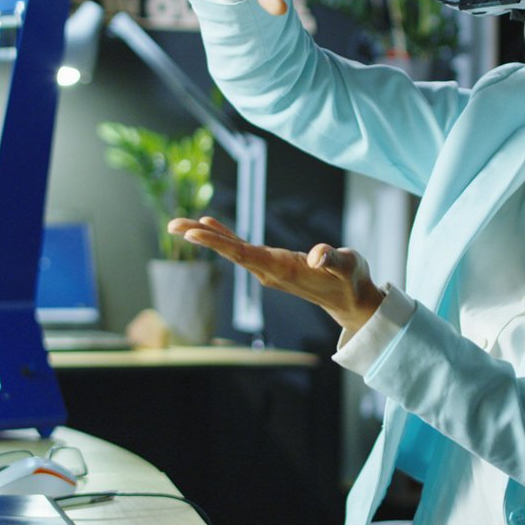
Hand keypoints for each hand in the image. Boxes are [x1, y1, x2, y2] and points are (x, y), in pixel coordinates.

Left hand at [168, 216, 383, 333]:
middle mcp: (269, 271)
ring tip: (180, 223)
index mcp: (282, 268)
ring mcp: (268, 269)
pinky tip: (209, 224)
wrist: (351, 301)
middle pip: (230, 251)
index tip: (193, 232)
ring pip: (232, 250)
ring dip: (206, 237)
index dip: (217, 242)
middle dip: (201, 237)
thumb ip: (334, 260)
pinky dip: (225, 236)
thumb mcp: (349, 266)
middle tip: (173, 224)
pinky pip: (242, 248)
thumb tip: (318, 255)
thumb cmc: (351, 281)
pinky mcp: (271, 264)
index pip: (243, 253)